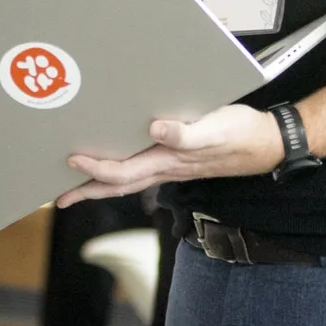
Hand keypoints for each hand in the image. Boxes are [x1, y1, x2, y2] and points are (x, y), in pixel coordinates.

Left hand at [58, 104, 283, 206]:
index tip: (72, 161)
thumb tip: (155, 129)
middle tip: (59, 197)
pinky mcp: (179, 159)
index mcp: (169, 160)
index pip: (124, 171)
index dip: (96, 169)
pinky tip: (117, 165)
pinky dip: (122, 172)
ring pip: (128, 181)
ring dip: (100, 185)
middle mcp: (166, 167)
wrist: (266, 144)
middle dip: (88, 190)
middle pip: (118, 185)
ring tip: (76, 188)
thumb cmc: (241, 134)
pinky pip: (142, 170)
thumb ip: (186, 133)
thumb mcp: (216, 129)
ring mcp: (172, 166)